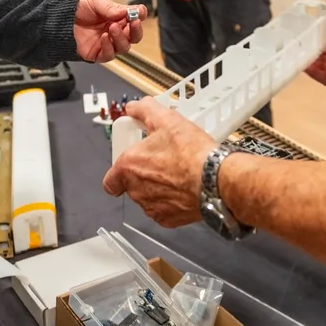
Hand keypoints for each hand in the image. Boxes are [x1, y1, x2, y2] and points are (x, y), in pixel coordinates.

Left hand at [73, 0, 146, 62]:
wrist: (60, 20)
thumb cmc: (78, 9)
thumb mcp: (94, 2)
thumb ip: (110, 7)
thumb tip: (127, 12)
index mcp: (118, 19)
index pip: (134, 19)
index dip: (139, 16)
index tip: (140, 12)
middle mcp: (116, 32)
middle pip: (134, 37)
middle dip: (136, 30)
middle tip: (133, 22)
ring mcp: (108, 44)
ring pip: (124, 47)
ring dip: (121, 38)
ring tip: (112, 27)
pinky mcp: (98, 54)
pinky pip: (109, 55)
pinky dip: (109, 47)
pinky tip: (104, 37)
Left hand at [103, 98, 216, 226]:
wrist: (215, 178)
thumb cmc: (191, 153)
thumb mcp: (166, 119)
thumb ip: (145, 110)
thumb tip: (135, 107)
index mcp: (129, 166)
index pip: (109, 180)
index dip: (119, 171)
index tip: (132, 160)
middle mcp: (136, 190)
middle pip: (132, 185)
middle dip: (145, 174)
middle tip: (162, 160)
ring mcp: (151, 206)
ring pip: (148, 197)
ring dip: (158, 187)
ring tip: (177, 172)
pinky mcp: (168, 219)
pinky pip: (164, 210)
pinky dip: (171, 201)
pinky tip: (184, 187)